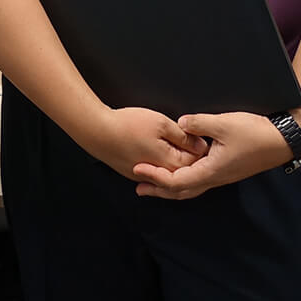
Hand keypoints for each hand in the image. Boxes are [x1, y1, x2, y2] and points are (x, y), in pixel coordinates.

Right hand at [76, 106, 206, 180]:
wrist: (97, 131)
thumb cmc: (126, 125)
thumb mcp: (161, 123)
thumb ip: (184, 136)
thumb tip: (200, 145)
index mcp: (170, 163)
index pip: (196, 161)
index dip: (201, 148)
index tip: (202, 136)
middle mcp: (159, 175)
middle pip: (184, 170)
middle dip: (191, 157)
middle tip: (192, 140)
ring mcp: (145, 177)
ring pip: (168, 173)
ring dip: (176, 163)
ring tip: (175, 145)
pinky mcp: (133, 174)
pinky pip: (154, 174)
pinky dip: (161, 166)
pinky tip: (159, 153)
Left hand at [131, 111, 293, 199]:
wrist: (281, 141)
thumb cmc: (255, 134)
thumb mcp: (224, 124)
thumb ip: (199, 123)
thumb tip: (179, 123)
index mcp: (210, 170)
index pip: (176, 181)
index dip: (155, 176)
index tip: (138, 169)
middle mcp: (214, 178)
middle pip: (180, 191)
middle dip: (158, 189)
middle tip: (138, 186)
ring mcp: (220, 176)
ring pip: (190, 187)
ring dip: (170, 186)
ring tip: (154, 182)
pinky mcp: (225, 169)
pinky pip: (199, 180)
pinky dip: (183, 180)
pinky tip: (180, 171)